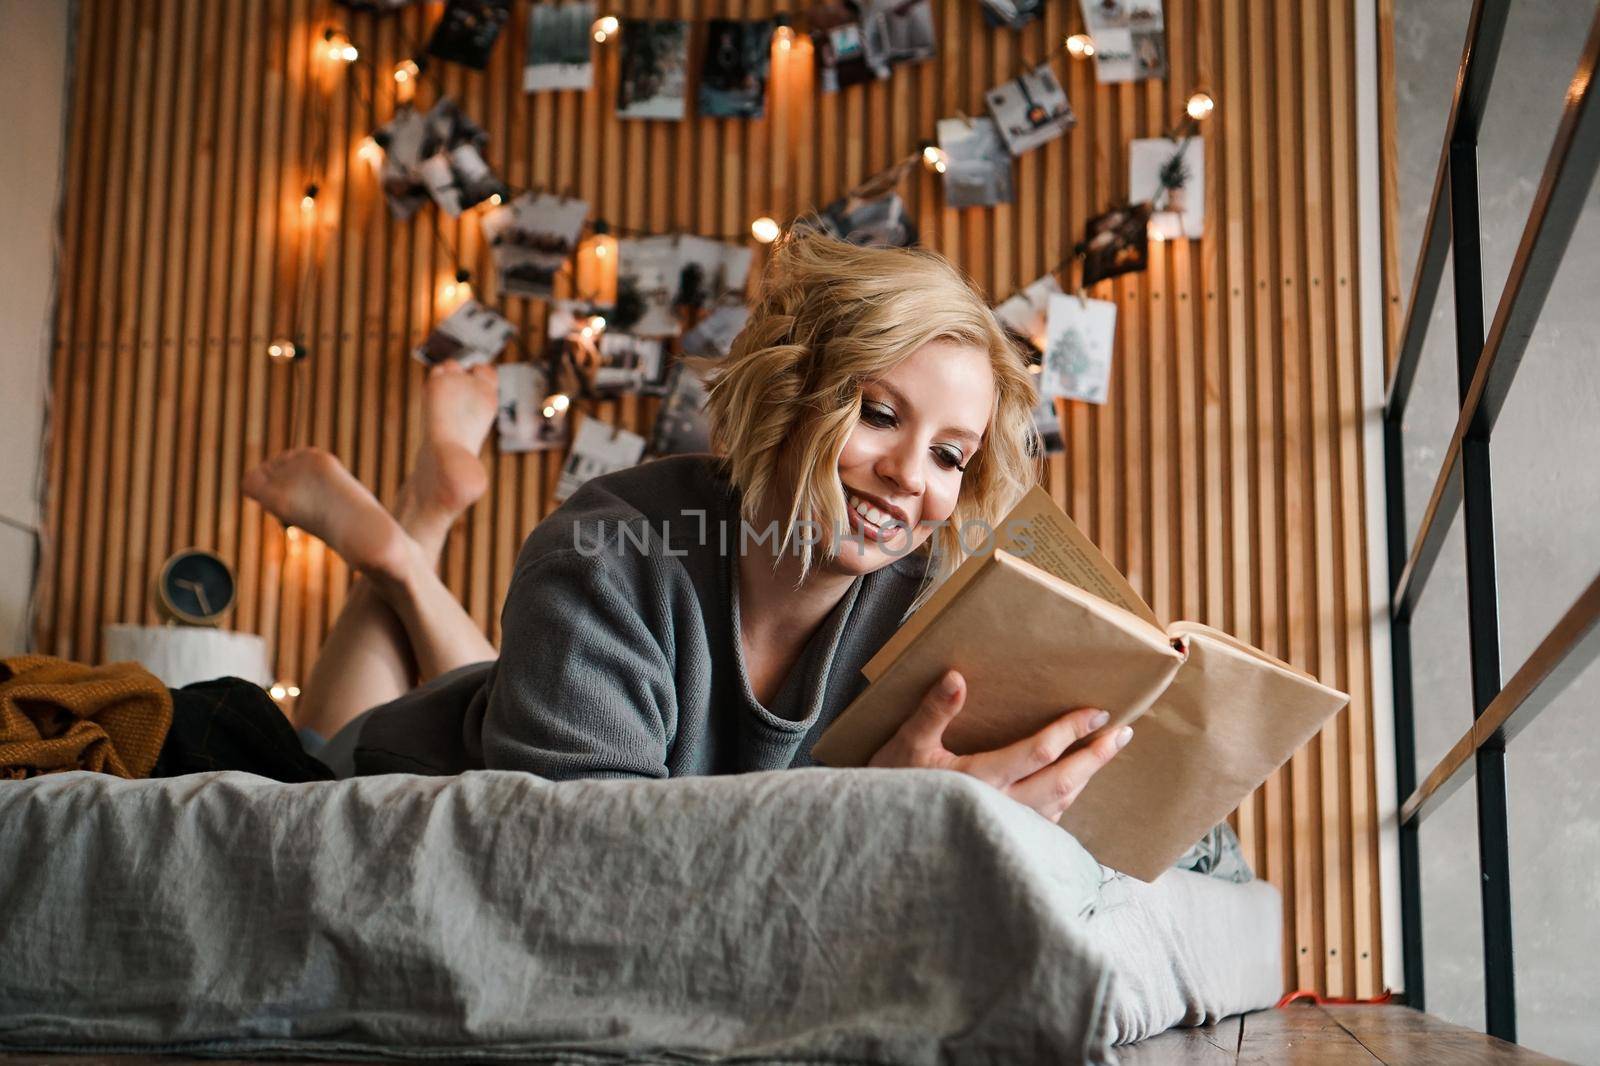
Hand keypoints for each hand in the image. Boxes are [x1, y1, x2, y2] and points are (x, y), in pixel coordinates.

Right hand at [867, 668, 1132, 822]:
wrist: (879, 842)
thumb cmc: (890, 788)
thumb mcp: (904, 744)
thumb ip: (933, 712)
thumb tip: (956, 677)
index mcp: (981, 781)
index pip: (1039, 752)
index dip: (1070, 731)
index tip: (1096, 712)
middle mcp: (1002, 810)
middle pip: (1063, 782)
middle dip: (1096, 757)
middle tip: (1122, 733)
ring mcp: (1006, 832)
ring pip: (1059, 806)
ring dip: (1084, 779)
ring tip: (1102, 756)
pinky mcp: (1004, 846)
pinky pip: (1046, 824)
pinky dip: (1064, 802)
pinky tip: (1068, 790)